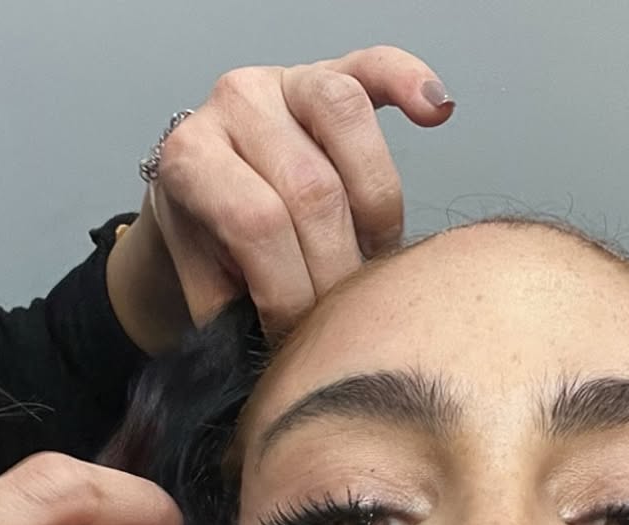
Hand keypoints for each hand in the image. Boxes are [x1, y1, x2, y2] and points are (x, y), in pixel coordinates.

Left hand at [106, 46, 455, 349]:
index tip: (301, 337)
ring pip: (348, 123)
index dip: (290, 291)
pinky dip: (410, 82)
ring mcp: (284, 83)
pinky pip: (375, 66)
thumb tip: (287, 354)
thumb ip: (236, 316)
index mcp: (190, 157)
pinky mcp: (331, 75)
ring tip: (374, 258)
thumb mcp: (206, 291)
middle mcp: (233, 106)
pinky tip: (438, 113)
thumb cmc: (213, 252)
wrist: (199, 204)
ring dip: (378, 211)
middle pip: (311, 187)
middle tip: (345, 313)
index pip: (255, 223)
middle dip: (338, 268)